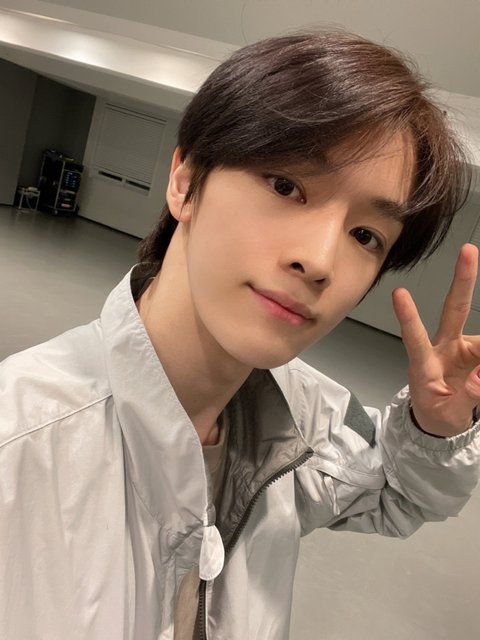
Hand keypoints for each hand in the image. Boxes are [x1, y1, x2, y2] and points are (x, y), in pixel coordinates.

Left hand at [392, 243, 479, 436]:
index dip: (408, 317)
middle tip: (469, 251)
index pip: (415, 338)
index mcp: (424, 365)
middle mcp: (443, 348)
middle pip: (454, 309)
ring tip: (476, 376)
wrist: (439, 418)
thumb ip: (466, 398)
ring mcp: (461, 347)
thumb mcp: (447, 415)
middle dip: (462, 280)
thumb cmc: (435, 414)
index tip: (399, 294)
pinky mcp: (475, 351)